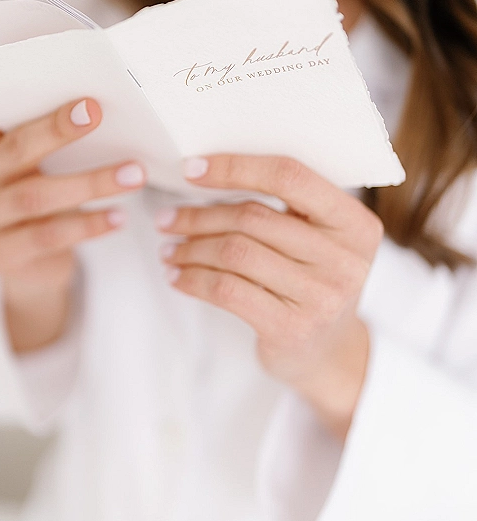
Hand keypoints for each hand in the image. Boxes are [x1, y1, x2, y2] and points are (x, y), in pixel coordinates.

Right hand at [0, 98, 145, 350]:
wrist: (24, 268)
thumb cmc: (34, 199)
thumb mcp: (31, 168)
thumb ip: (46, 139)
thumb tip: (95, 103)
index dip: (14, 91)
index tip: (49, 73)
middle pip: (15, 150)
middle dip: (57, 129)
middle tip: (97, 111)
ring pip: (36, 197)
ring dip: (90, 183)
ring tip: (134, 174)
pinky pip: (48, 237)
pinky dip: (88, 225)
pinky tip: (118, 217)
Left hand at [156, 154, 382, 438]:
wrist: (329, 353)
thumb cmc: (312, 282)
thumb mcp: (319, 240)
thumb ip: (285, 208)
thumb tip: (204, 174)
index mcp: (354, 223)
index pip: (289, 177)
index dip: (236, 168)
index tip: (191, 169)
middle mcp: (344, 258)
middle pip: (253, 217)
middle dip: (199, 216)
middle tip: (166, 219)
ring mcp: (320, 296)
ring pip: (235, 252)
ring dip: (191, 248)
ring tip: (168, 249)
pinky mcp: (291, 328)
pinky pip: (227, 290)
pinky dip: (193, 279)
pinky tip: (177, 277)